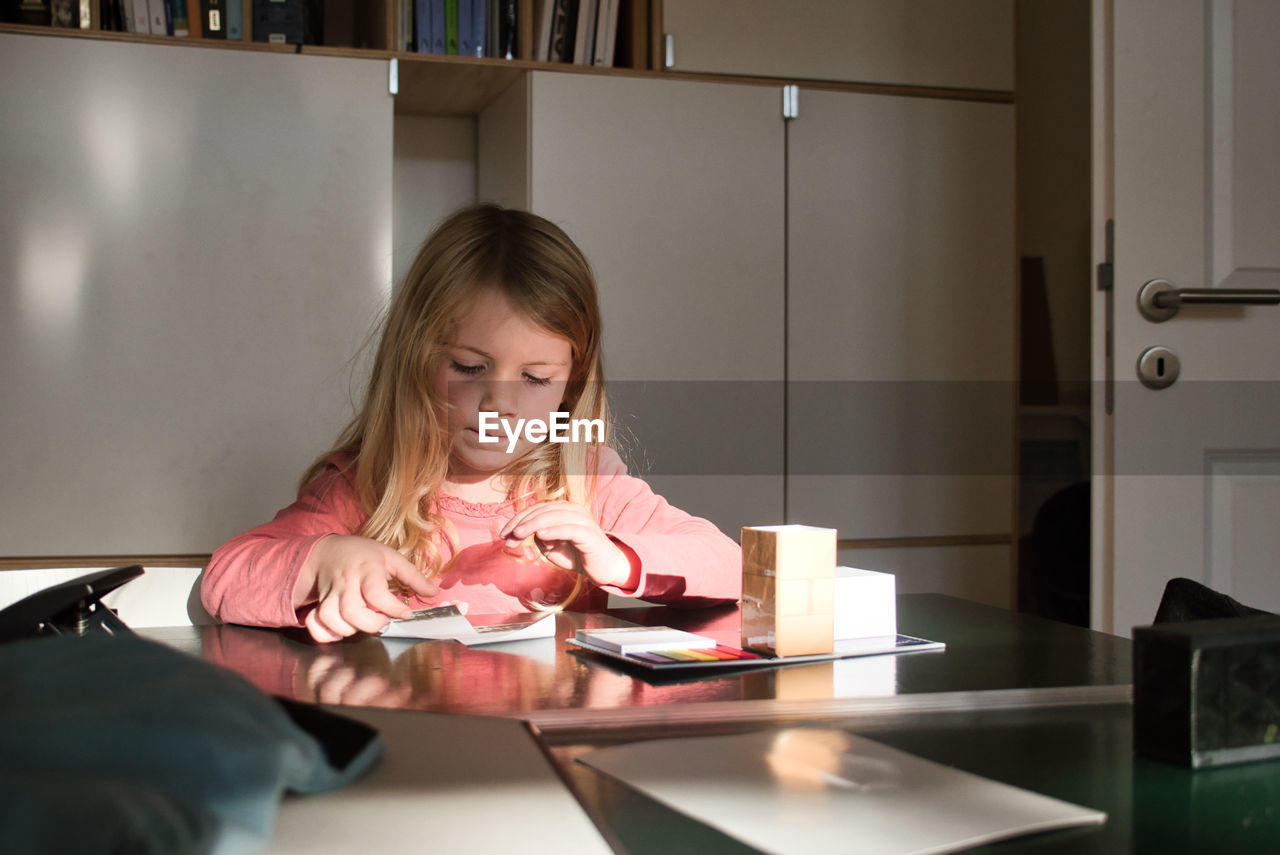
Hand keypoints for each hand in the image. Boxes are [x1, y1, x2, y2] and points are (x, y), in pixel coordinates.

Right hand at [296, 535, 438, 643]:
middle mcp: (347, 581)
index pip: (376, 593)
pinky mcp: (318, 602)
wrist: (328, 550)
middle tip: (383, 621)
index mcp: (367, 568)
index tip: (406, 614)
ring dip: (348, 629)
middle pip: (351, 610)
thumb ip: (414, 576)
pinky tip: (339, 632)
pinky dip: (324, 633)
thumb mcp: (392, 557)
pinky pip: (314, 622)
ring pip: (331, 617)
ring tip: (363, 624)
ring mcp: (330, 593)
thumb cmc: (364, 555)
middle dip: (370, 623)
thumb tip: (434, 593)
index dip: (392, 608)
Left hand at [499, 501, 637, 589]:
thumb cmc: (577, 555)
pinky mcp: (589, 534)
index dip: (518, 519)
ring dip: (533, 525)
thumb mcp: (552, 547)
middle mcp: (574, 510)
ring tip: (518, 534)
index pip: (536, 509)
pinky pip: (569, 529)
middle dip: (522, 523)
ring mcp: (583, 520)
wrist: (604, 568)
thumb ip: (539, 537)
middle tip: (507, 537)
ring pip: (554, 516)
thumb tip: (526, 532)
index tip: (504, 534)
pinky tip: (540, 536)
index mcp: (564, 510)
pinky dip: (554, 530)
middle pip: (542, 510)